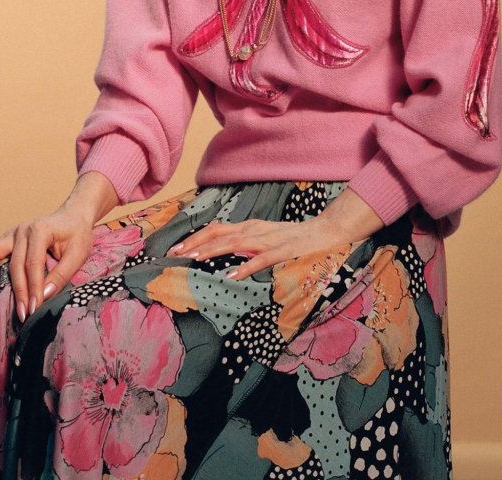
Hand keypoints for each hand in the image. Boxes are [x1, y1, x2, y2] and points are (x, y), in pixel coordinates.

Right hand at [0, 206, 93, 322]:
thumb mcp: (78, 254)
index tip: (34, 309)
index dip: (33, 287)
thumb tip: (42, 295)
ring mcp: (11, 233)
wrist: (73, 216)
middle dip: (18, 292)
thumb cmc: (77, 236)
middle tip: (22, 315)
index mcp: (40, 230)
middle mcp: (22, 229)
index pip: (33, 264)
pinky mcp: (6, 239)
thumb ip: (61, 274)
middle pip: (15, 264)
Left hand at [165, 214, 358, 281]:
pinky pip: (261, 259)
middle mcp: (255, 230)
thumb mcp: (267, 238)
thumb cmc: (296, 237)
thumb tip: (225, 254)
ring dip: (212, 251)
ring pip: (235, 243)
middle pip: (219, 233)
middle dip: (195, 244)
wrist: (327, 231)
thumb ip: (247, 244)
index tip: (176, 248)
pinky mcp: (283, 251)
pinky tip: (230, 275)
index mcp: (250, 227)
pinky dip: (244, 266)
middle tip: (174, 255)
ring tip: (194, 260)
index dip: (195, 237)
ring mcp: (269, 239)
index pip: (216, 229)